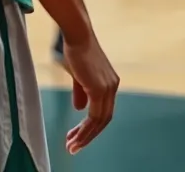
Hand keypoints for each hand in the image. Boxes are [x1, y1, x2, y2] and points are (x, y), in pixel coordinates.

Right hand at [61, 34, 120, 153]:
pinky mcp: (99, 88)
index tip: (77, 137)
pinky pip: (94, 115)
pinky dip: (85, 129)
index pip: (104, 111)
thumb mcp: (79, 76)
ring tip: (72, 146)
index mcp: (109, 83)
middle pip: (104, 119)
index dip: (92, 126)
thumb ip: (81, 92)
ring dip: (85, 136)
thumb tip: (80, 109)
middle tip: (74, 147)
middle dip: (89, 135)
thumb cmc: (76, 51)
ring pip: (100, 121)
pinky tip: (75, 136)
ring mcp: (108, 88)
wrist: (77, 36)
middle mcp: (112, 87)